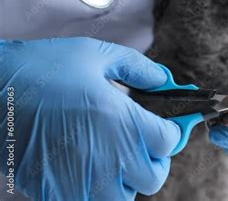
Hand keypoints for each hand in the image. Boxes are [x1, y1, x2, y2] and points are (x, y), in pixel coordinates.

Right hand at [0, 37, 179, 199]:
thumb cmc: (40, 72)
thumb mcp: (96, 55)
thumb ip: (139, 68)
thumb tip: (164, 80)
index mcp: (123, 122)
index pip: (170, 142)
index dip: (172, 130)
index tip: (167, 125)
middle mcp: (110, 158)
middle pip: (154, 176)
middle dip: (154, 159)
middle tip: (142, 142)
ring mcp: (84, 182)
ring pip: (125, 196)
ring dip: (127, 180)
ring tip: (114, 157)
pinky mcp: (58, 194)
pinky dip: (97, 191)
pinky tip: (88, 167)